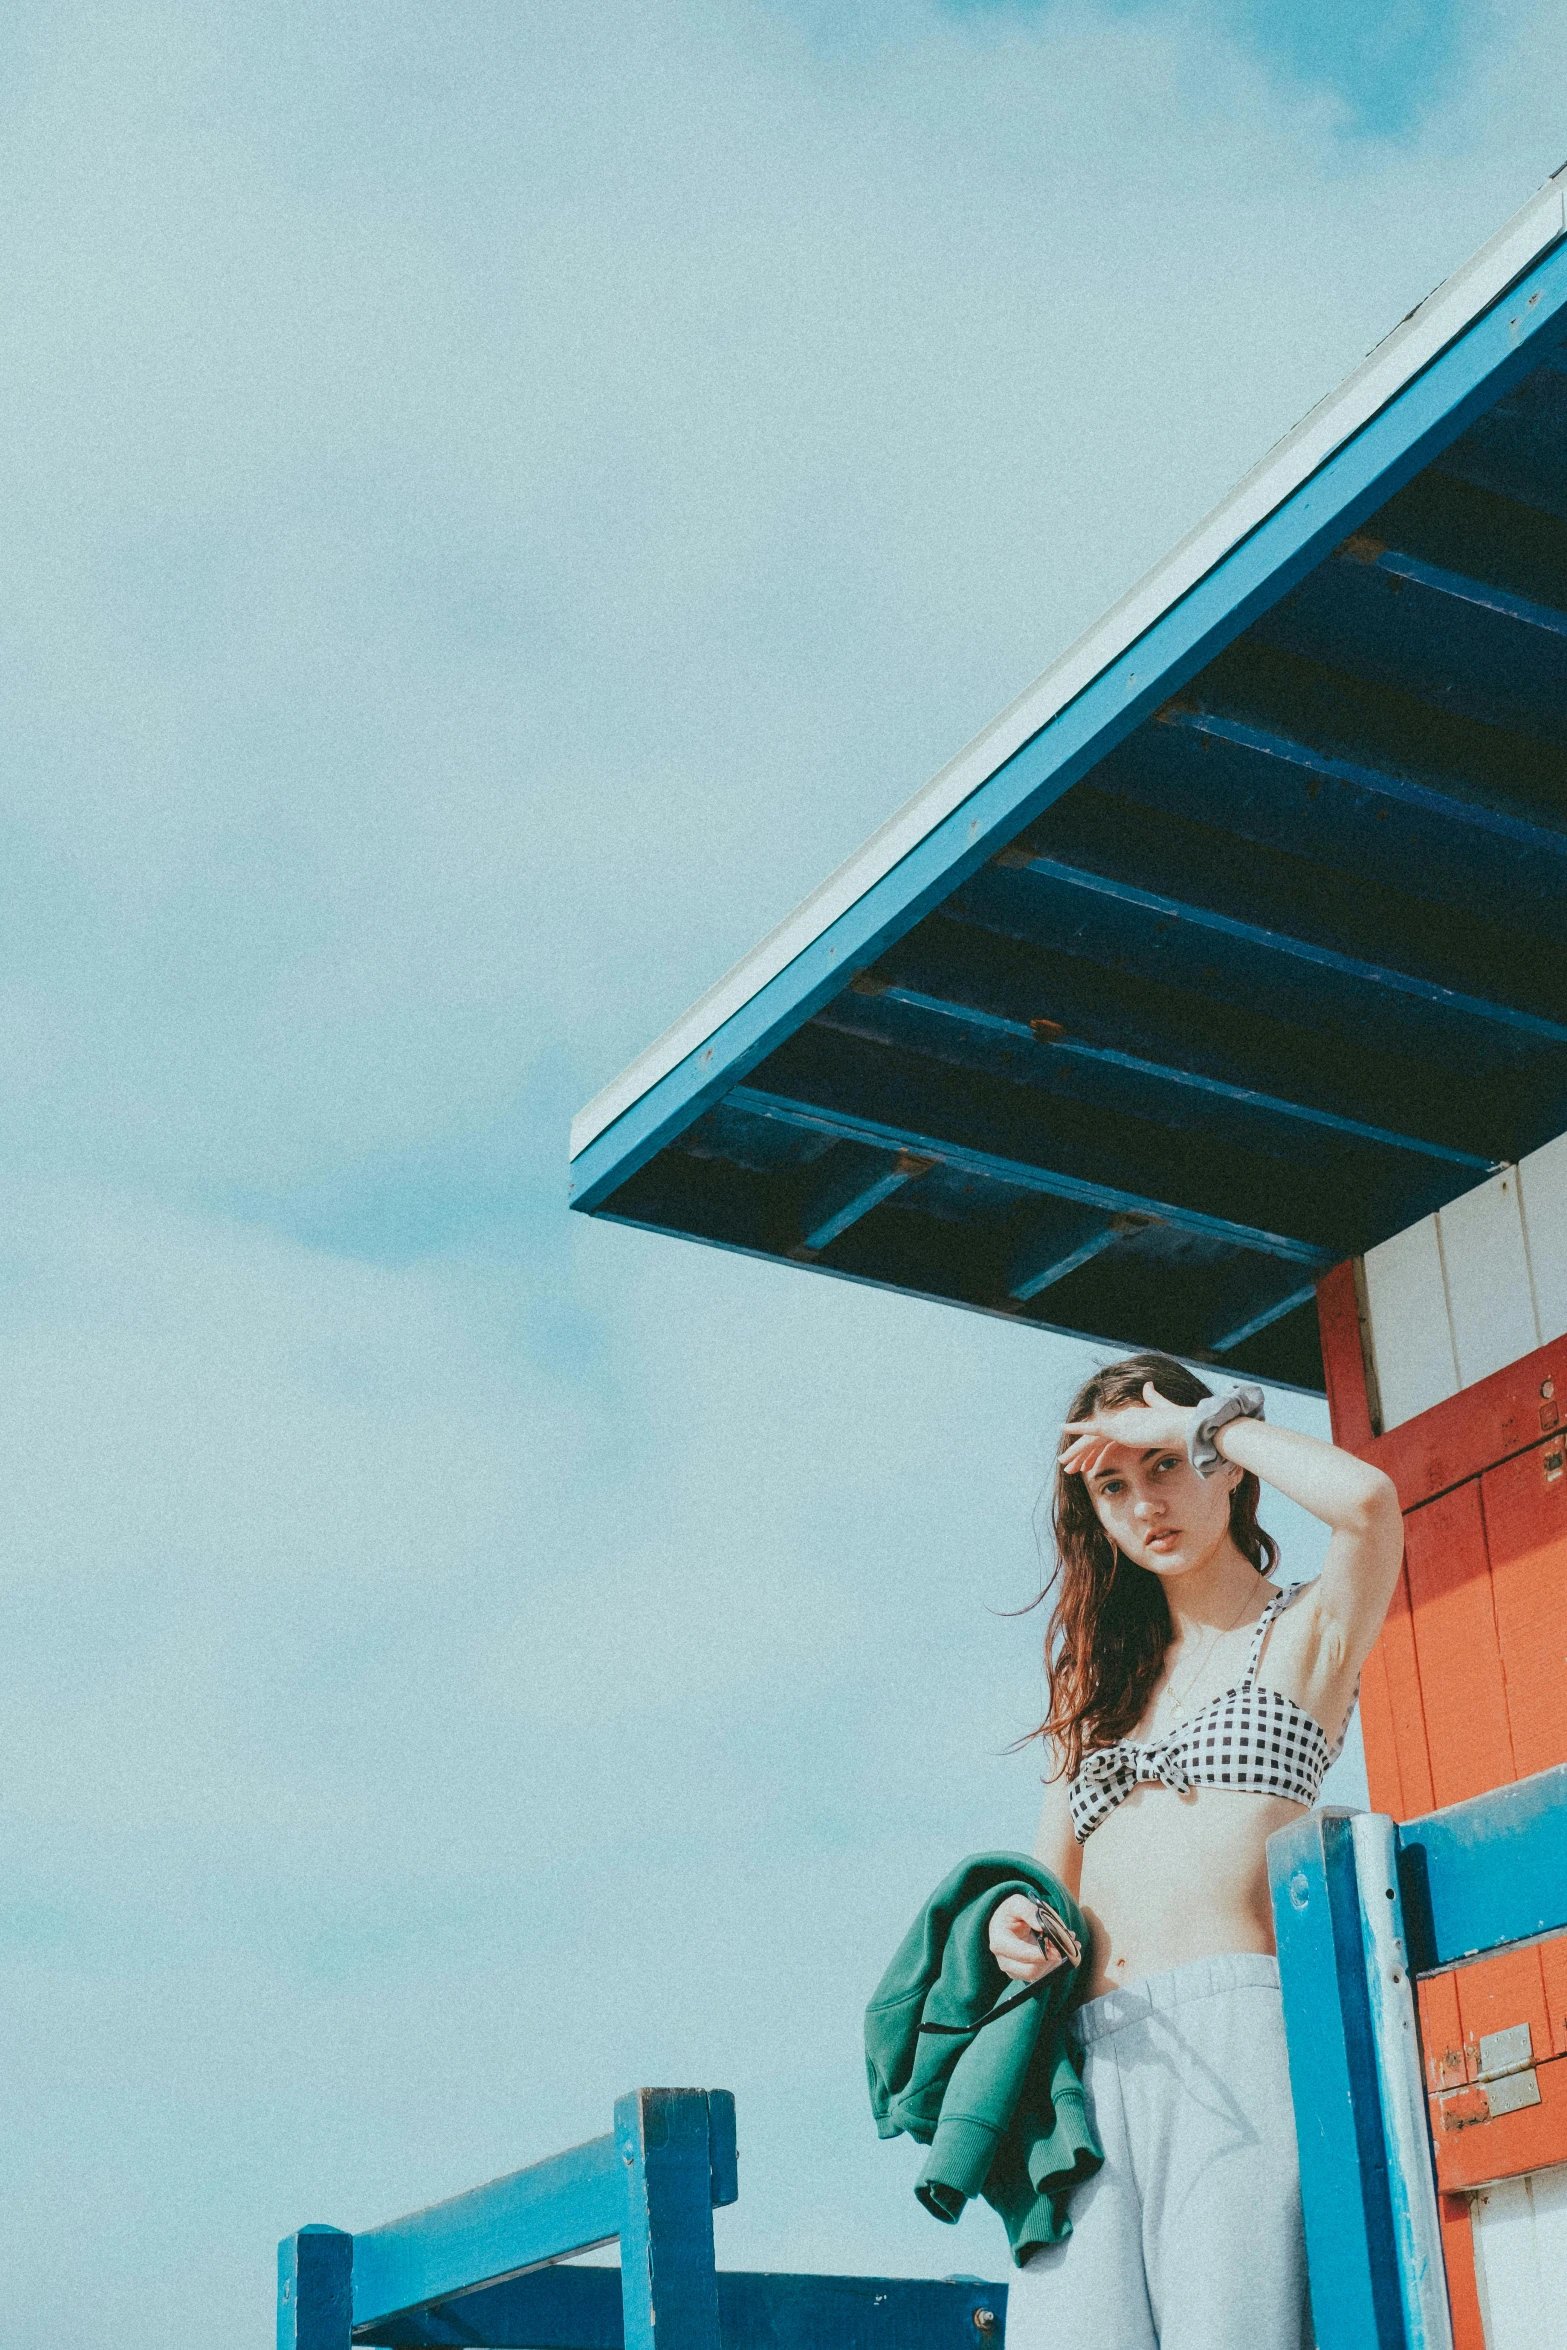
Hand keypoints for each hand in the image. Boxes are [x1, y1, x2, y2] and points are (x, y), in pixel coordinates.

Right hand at [989, 1892, 1067, 1982]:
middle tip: (1065, 1945)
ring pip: (1040, 1974)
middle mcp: (1004, 1961)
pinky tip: (1060, 1949)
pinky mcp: (1024, 1974)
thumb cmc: (1009, 1913)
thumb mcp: (1016, 1903)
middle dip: (1051, 1960)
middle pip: (1032, 1971)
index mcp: (1000, 1943)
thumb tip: (1044, 1927)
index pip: (1022, 1955)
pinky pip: (1042, 1974)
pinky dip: (1055, 1963)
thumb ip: (1029, 1911)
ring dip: (1056, 1961)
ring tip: (1065, 1943)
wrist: (1004, 1924)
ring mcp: (1014, 1971)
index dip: (1042, 1954)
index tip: (1058, 1949)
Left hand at [1058, 1381, 1198, 1480]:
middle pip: (1096, 1438)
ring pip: (1091, 1438)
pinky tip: (1064, 1428)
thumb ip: (1155, 1400)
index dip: (1096, 1452)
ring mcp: (1118, 1423)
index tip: (1089, 1465)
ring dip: (1077, 1452)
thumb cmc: (1179, 1426)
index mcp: (1131, 1419)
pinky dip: (1077, 1428)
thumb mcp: (1165, 1413)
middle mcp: (1122, 1419)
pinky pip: (1092, 1429)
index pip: (1107, 1438)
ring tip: (1065, 1465)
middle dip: (1083, 1454)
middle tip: (1071, 1468)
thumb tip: (1149, 1384)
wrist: (1182, 1428)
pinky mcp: (1117, 1427)